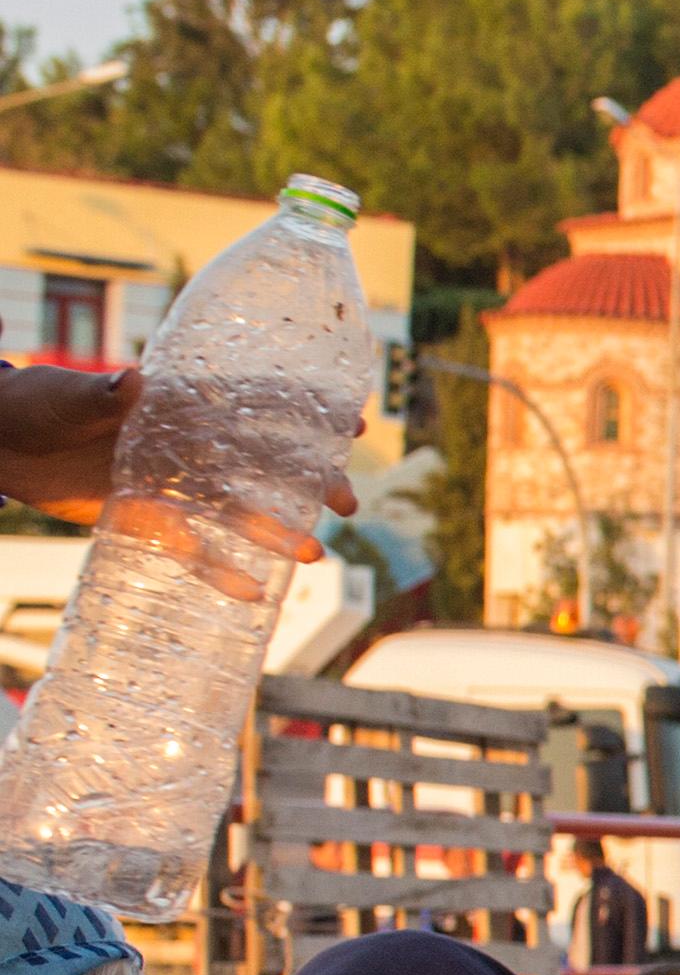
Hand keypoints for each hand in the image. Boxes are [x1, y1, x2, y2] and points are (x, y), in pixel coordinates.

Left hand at [0, 368, 350, 537]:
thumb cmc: (34, 405)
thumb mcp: (67, 397)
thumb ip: (102, 394)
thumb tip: (132, 381)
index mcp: (178, 405)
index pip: (254, 403)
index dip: (306, 412)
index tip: (351, 426)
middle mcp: (186, 446)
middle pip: (263, 464)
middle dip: (310, 483)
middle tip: (348, 504)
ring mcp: (172, 485)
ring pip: (237, 511)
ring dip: (277, 533)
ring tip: (314, 556)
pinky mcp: (147, 521)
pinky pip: (192, 550)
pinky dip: (221, 572)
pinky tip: (254, 593)